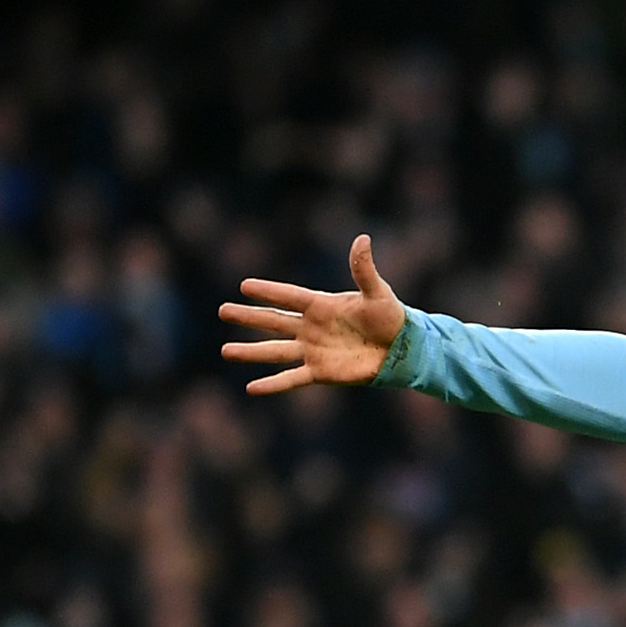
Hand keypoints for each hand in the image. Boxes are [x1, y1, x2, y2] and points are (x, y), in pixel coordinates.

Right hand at [219, 233, 407, 394]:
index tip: (244, 286)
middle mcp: (311, 327)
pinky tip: (251, 388)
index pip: (288, 296)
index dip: (268, 292)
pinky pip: (291, 379)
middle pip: (273, 321)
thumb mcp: (378, 292)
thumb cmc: (391, 318)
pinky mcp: (320, 373)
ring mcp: (313, 350)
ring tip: (225, 351)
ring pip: (275, 351)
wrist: (403, 349)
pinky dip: (273, 385)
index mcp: (321, 305)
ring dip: (251, 352)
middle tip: (222, 310)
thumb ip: (364, 270)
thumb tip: (362, 239)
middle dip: (248, 317)